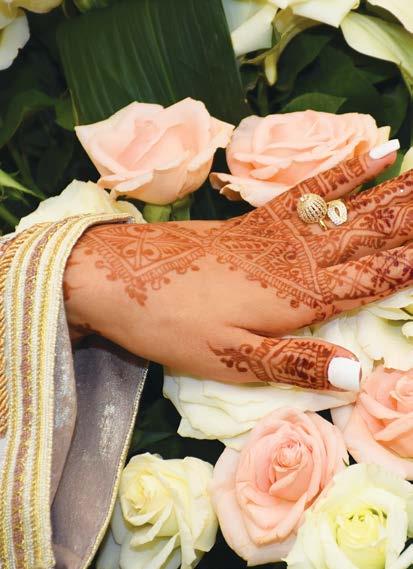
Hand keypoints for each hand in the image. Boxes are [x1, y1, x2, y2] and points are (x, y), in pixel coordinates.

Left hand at [64, 146, 412, 390]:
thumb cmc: (172, 323)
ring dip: (397, 191)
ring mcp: (279, 232)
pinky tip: (373, 150)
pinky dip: (346, 169)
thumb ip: (295, 364)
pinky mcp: (258, 219)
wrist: (119, 276)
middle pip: (370, 235)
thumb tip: (359, 374)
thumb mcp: (231, 359)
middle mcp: (298, 259)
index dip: (410, 265)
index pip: (372, 280)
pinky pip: (312, 189)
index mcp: (296, 298)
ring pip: (353, 208)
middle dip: (412, 218)